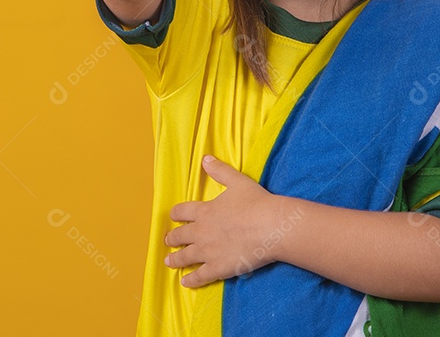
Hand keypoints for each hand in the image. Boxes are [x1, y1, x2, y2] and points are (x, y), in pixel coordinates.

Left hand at [164, 155, 282, 287]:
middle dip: (172, 238)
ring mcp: (208, 251)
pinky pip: (199, 276)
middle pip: (179, 236)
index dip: (176, 214)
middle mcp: (201, 232)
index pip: (182, 212)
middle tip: (169, 241)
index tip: (173, 216)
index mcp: (204, 211)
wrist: (270, 226)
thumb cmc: (256, 202)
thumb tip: (205, 158)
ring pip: (184, 257)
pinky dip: (190, 280)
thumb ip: (219, 170)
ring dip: (175, 259)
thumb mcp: (237, 181)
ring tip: (169, 262)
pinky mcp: (217, 268)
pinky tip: (184, 282)